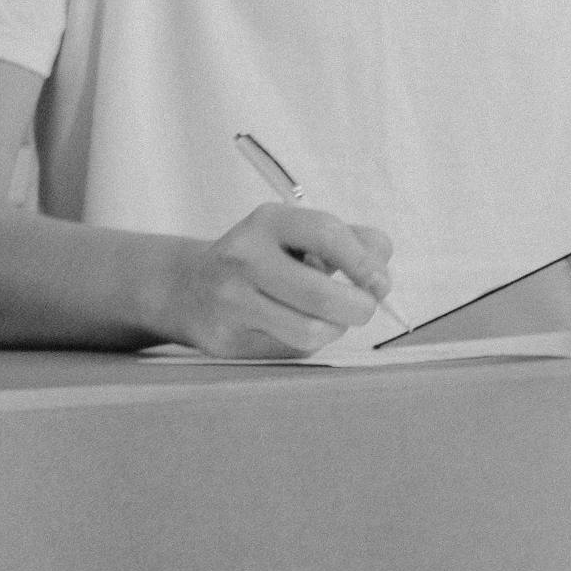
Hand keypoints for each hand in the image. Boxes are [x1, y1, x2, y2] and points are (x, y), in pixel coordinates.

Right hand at [161, 203, 392, 356]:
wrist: (189, 289)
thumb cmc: (264, 260)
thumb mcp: (300, 236)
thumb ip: (351, 242)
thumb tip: (380, 271)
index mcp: (269, 222)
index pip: (327, 233)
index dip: (364, 262)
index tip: (380, 282)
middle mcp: (244, 256)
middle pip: (321, 293)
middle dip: (359, 307)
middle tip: (364, 308)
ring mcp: (231, 300)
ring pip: (310, 330)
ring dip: (334, 329)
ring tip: (328, 319)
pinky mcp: (226, 338)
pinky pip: (290, 349)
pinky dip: (306, 342)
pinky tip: (291, 327)